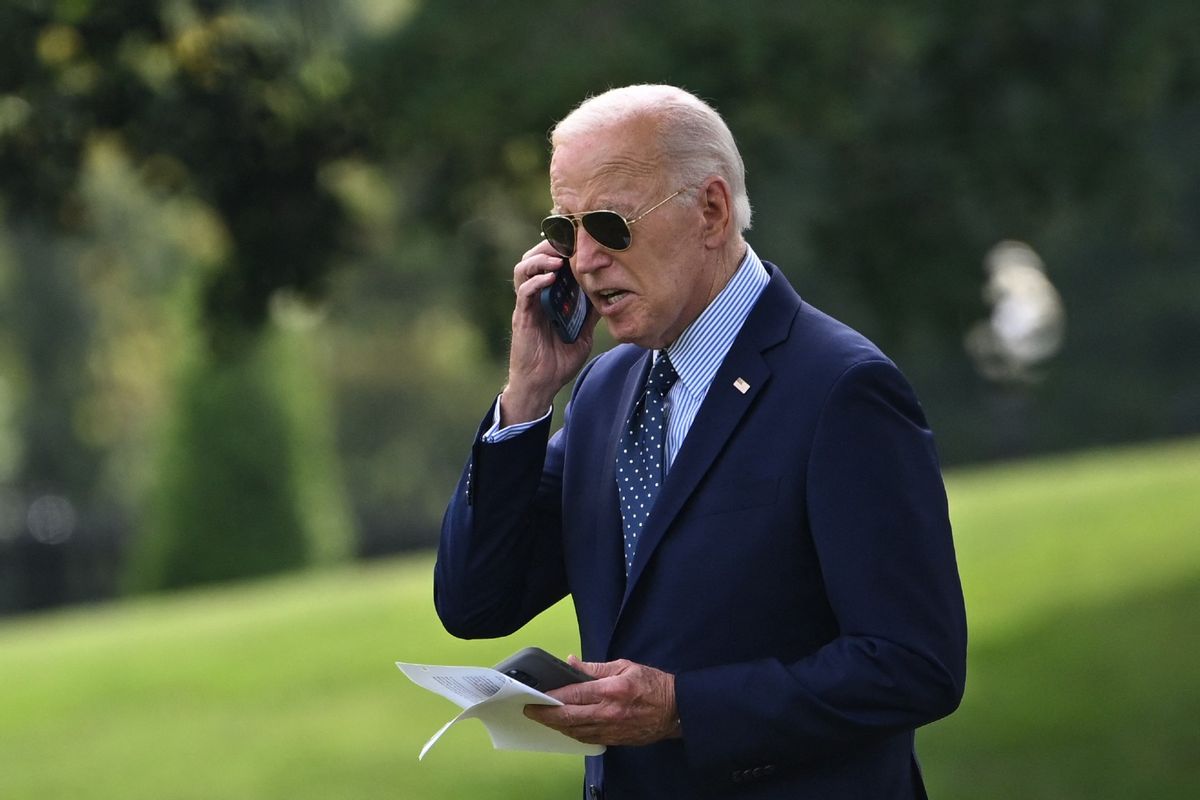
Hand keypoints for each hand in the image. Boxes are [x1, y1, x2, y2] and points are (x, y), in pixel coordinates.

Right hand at [500, 242, 598, 424]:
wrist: (543, 384)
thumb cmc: (559, 360)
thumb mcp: (584, 333)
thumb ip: (591, 313)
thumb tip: (611, 296)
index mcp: (550, 296)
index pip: (551, 262)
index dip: (562, 248)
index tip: (580, 241)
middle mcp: (536, 296)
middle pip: (534, 257)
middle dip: (550, 246)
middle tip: (568, 243)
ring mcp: (527, 305)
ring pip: (524, 268)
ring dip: (540, 259)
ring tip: (558, 259)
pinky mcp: (522, 316)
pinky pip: (524, 292)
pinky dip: (536, 281)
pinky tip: (550, 278)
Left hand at [523, 657, 680, 746]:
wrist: (677, 710)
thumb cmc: (653, 684)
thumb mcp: (625, 666)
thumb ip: (596, 667)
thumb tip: (571, 663)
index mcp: (612, 690)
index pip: (574, 695)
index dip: (552, 697)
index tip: (537, 696)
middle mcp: (609, 713)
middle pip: (569, 718)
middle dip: (546, 715)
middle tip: (531, 711)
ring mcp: (612, 729)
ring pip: (575, 732)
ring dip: (557, 726)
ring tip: (544, 719)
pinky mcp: (616, 740)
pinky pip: (587, 739)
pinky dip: (573, 733)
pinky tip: (565, 727)